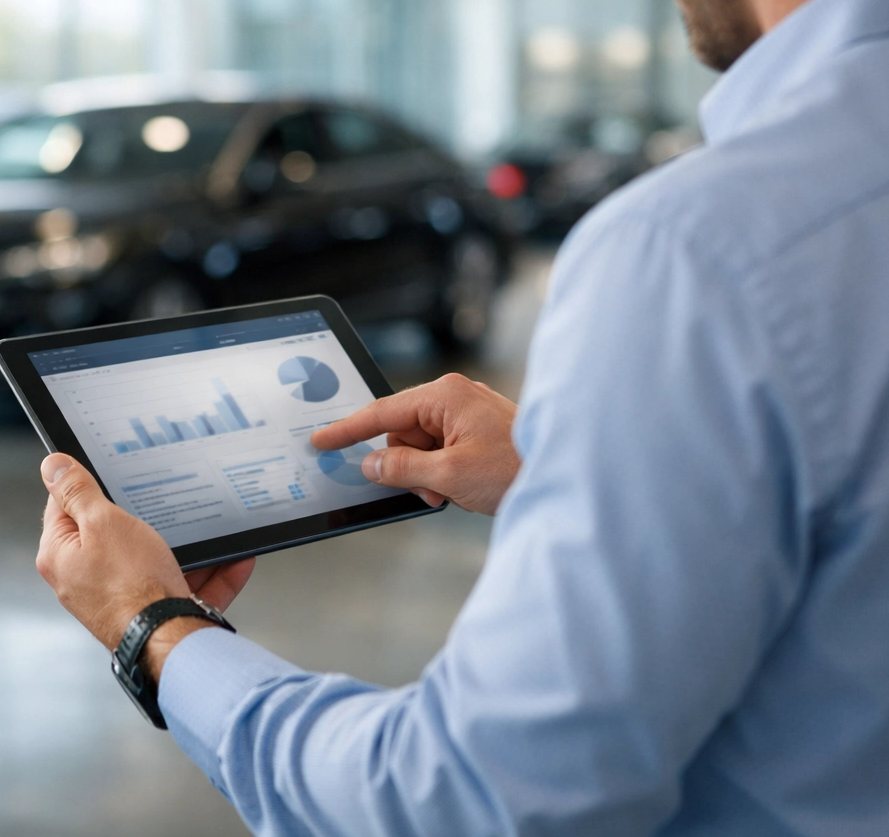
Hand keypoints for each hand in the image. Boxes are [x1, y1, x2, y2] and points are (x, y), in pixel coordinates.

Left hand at [35, 453, 253, 677]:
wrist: (168, 642)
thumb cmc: (131, 586)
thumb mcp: (103, 522)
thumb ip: (78, 492)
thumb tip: (53, 465)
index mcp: (60, 554)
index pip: (63, 504)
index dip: (86, 483)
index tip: (110, 469)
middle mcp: (82, 579)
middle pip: (109, 531)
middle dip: (141, 515)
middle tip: (160, 497)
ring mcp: (116, 597)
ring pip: (152, 559)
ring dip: (183, 546)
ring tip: (206, 531)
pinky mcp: (149, 612)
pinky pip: (180, 584)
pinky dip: (207, 573)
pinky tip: (233, 560)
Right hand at [310, 373, 519, 515]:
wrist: (568, 476)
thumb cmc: (517, 468)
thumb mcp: (448, 475)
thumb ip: (401, 467)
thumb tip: (372, 464)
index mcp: (445, 396)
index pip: (381, 412)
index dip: (348, 430)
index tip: (320, 439)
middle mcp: (455, 397)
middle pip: (401, 432)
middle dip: (407, 465)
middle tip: (430, 490)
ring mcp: (468, 413)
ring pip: (420, 446)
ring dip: (427, 475)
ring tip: (453, 492)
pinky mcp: (478, 431)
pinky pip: (441, 450)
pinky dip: (444, 473)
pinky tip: (463, 488)